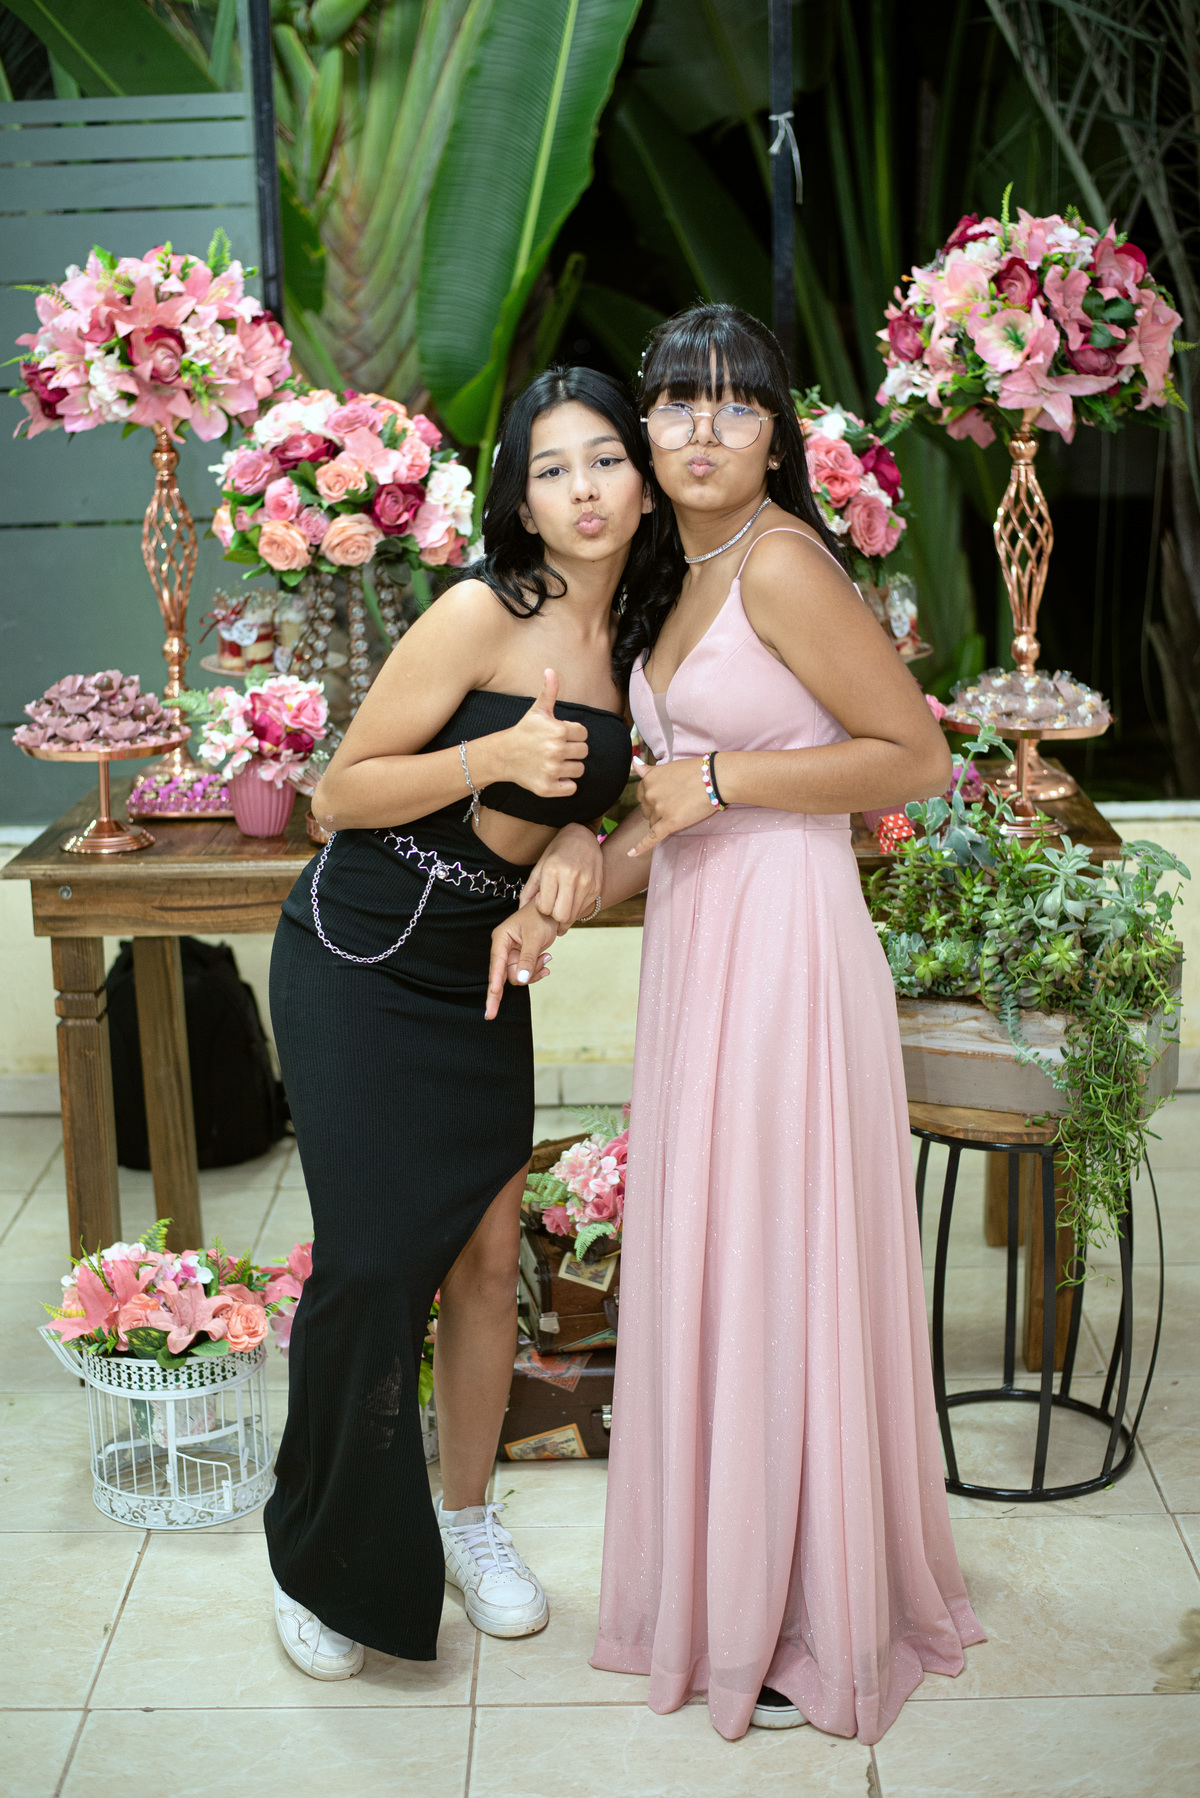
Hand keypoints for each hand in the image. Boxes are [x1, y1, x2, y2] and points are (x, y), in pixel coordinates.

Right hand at [485, 904, 557, 1019]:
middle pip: (507, 975)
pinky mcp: (520, 959)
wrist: (552, 910)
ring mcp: (511, 955)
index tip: (491, 1006)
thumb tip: (521, 979)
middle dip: (525, 974)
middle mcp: (502, 949)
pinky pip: (526, 973)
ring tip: (547, 957)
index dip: (494, 987)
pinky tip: (546, 961)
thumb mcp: (535, 938)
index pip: (495, 967)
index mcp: (500, 940)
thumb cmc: (541, 917)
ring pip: (519, 976)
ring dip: (534, 971)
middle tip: (521, 986)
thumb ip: (528, 959)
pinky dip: (537, 970)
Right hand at [500, 669, 588, 797]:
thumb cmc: (525, 731)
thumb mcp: (537, 710)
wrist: (503, 755)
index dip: (574, 734)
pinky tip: (553, 775)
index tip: (560, 735)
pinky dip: (565, 784)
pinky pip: (572, 788)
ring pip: (579, 770)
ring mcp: (551, 770)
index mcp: (558, 730)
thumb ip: (549, 691)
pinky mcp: (547, 787)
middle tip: (557, 749)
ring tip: (555, 761)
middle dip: (573, 751)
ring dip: (570, 767)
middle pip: (584, 753)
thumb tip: (550, 670)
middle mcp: (556, 750)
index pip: (584, 734)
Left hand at [520, 822, 603, 926]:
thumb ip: (529, 889)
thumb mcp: (540, 865)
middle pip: (561, 916)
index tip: (542, 899)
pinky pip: (584, 909)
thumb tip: (520, 909)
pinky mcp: (596, 887)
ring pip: (574, 916)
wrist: (583, 836)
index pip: (545, 908)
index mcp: (553, 871)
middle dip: (554, 916)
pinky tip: (572, 897)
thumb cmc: (558, 850)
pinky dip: (576, 908)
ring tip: (562, 903)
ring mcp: (586, 883)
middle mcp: (571, 878)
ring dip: (566, 914)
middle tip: (552, 906)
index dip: (541, 908)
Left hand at [628, 756, 714, 857]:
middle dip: (657, 810)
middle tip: (676, 804)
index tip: (664, 797)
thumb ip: (650, 771)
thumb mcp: (669, 766)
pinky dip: (641, 847)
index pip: (641, 795)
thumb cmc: (697, 770)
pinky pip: (652, 837)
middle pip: (646, 810)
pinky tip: (631, 854)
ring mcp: (658, 809)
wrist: (715, 778)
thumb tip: (634, 764)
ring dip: (663, 821)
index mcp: (649, 780)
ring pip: (653, 823)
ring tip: (681, 812)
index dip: (652, 798)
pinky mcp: (669, 823)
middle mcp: (649, 794)